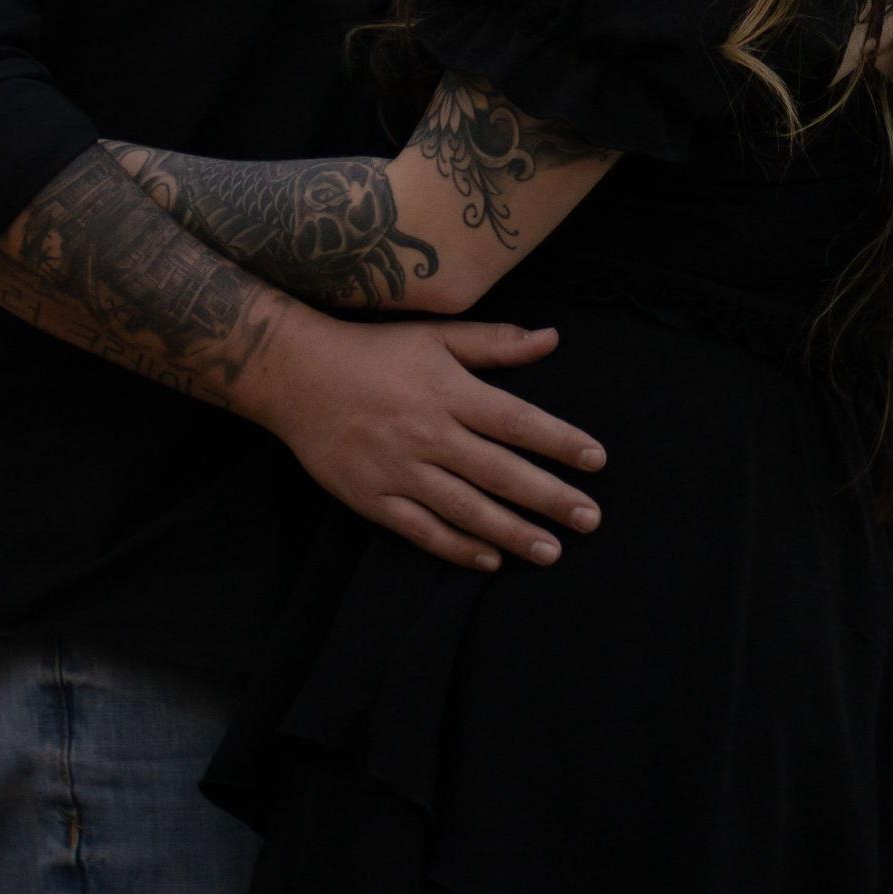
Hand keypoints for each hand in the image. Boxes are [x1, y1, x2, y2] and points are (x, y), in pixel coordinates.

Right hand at [240, 312, 606, 573]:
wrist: (296, 374)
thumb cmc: (373, 351)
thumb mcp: (435, 334)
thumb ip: (494, 342)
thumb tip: (551, 339)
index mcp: (447, 390)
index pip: (516, 420)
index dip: (559, 441)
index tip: (596, 460)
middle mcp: (428, 433)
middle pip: (500, 472)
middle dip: (549, 497)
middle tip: (590, 519)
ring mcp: (399, 470)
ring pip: (466, 509)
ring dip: (513, 532)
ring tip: (552, 551)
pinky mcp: (372, 498)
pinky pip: (422, 530)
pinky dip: (458, 547)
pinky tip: (491, 559)